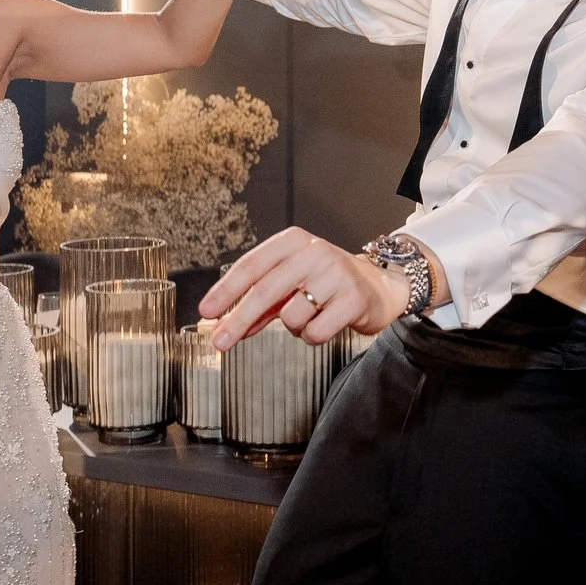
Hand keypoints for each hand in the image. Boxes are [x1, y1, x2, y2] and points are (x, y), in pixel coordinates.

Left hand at [199, 227, 406, 348]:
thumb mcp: (291, 283)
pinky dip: (313, 336)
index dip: (225, 291)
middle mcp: (314, 252)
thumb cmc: (325, 284)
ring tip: (310, 316)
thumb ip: (259, 302)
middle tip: (220, 343)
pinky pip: (315, 332)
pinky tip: (326, 322)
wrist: (379, 286)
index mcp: (293, 242)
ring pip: (291, 317)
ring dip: (292, 327)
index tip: (207, 312)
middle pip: (265, 291)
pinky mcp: (353, 299)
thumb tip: (222, 325)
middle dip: (239, 320)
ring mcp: (336, 274)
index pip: (251, 266)